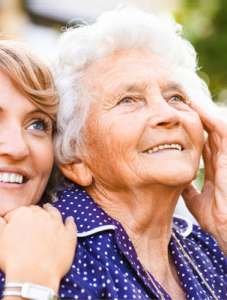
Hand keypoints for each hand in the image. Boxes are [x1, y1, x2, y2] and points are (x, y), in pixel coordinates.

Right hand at [0, 204, 76, 292]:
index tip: (11, 225)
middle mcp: (42, 215)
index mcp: (24, 214)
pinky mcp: (69, 235)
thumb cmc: (14, 258)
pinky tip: (70, 219)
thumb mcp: (0, 240)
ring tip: (49, 208)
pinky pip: (71, 225)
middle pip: (36, 211)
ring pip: (55, 213)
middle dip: (33, 214)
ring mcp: (57, 224)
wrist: (34, 275)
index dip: (13, 220)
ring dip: (51, 211)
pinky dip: (70, 221)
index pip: (16, 213)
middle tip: (30, 221)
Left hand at [182, 102, 226, 254]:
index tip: (175, 121)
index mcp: (214, 168)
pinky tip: (198, 108)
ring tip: (187, 99)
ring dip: (203, 112)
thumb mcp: (197, 202)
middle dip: (195, 117)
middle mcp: (221, 159)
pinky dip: (211, 119)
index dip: (190, 130)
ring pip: (216, 127)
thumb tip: (177, 182)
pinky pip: (222, 133)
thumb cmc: (219, 221)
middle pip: (208, 132)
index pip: (202, 143)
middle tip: (178, 103)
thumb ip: (188, 190)